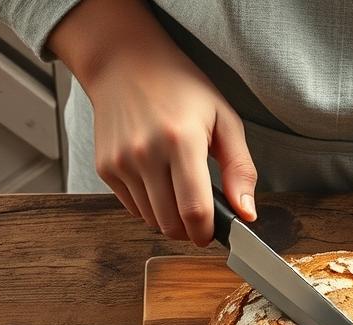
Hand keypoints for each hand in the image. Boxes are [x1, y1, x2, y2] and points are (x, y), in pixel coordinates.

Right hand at [48, 0, 255, 243]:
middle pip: (171, 224)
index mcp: (181, 141)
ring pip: (151, 220)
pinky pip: (132, 208)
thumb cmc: (180, 87)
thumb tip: (247, 213)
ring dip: (170, 218)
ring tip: (179, 191)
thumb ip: (240, 168)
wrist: (125, 63)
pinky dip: (150, 207)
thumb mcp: (224, 119)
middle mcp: (146, 154)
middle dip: (190, 230)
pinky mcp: (105, 168)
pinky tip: (159, 182)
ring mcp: (121, 162)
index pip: (194, 210)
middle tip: (200, 214)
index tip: (213, 233)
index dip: (206, 232)